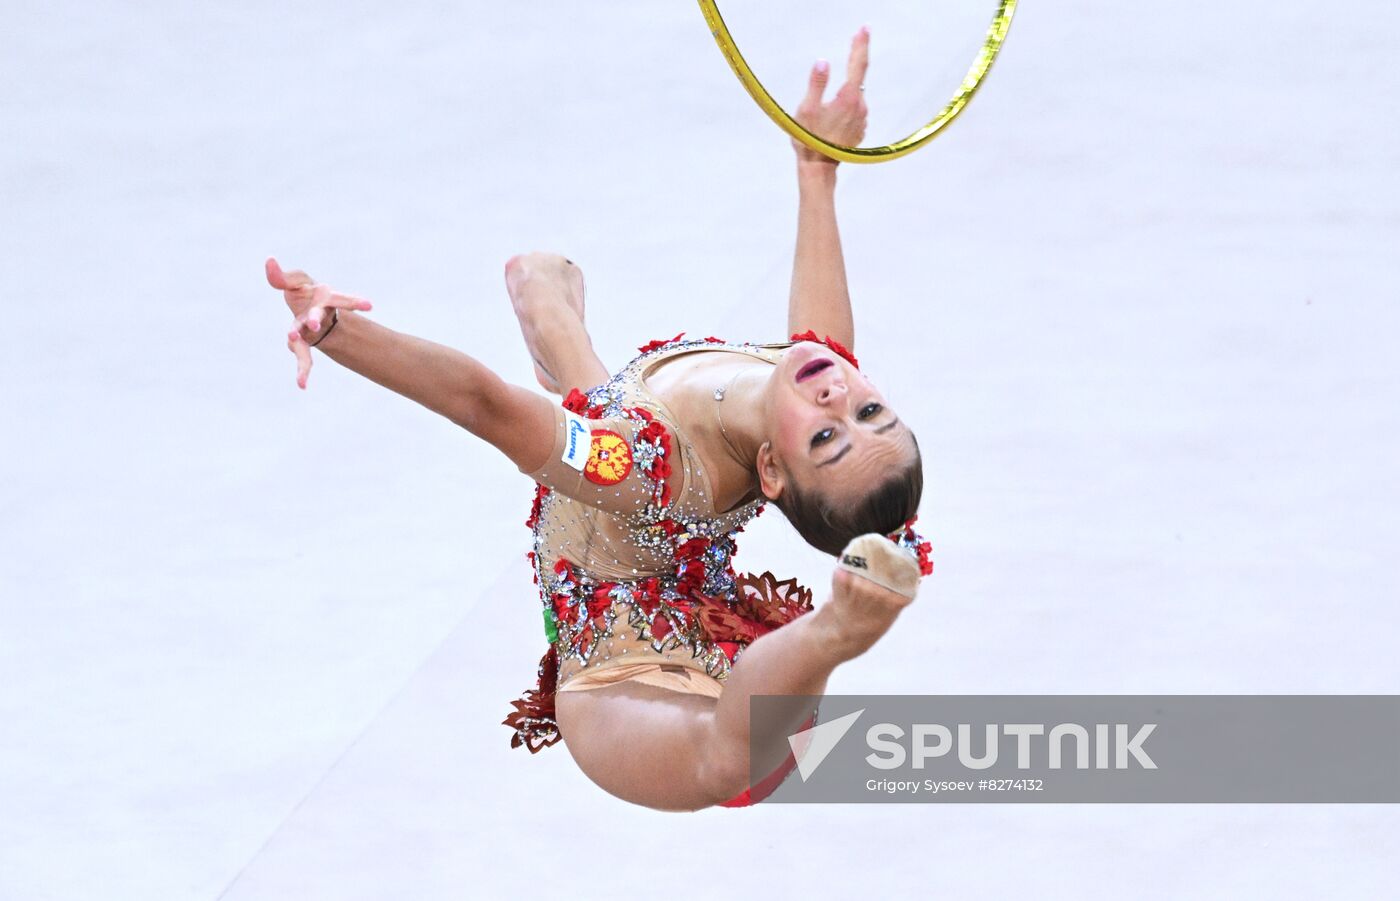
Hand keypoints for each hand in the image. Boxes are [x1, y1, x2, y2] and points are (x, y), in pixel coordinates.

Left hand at [266, 257, 372, 389]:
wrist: (309, 308)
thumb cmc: (305, 291)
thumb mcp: (296, 281)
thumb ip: (282, 276)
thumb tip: (269, 260)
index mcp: (322, 297)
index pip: (339, 298)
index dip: (354, 302)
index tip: (370, 307)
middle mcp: (318, 314)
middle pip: (316, 316)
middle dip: (313, 319)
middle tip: (313, 325)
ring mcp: (309, 331)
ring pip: (306, 342)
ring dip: (304, 357)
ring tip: (300, 371)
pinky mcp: (302, 342)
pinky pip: (303, 357)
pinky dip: (303, 371)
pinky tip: (302, 385)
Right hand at [792, 26, 869, 165]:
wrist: (819, 168)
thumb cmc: (808, 139)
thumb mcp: (806, 109)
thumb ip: (816, 84)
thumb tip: (823, 62)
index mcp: (847, 98)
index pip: (858, 64)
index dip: (861, 45)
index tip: (864, 29)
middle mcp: (860, 107)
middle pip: (858, 78)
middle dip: (856, 59)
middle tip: (857, 39)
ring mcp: (862, 119)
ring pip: (855, 95)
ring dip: (845, 90)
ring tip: (829, 102)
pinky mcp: (859, 129)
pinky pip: (854, 110)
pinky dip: (846, 105)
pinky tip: (833, 116)